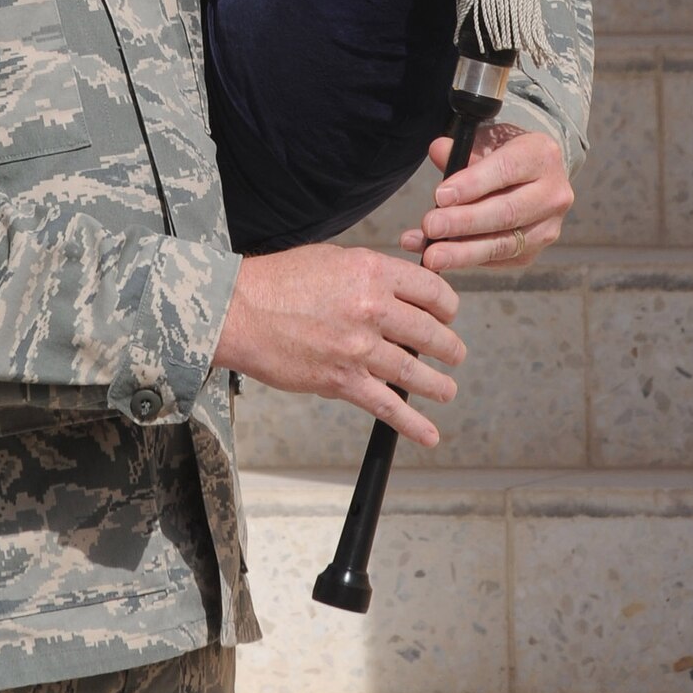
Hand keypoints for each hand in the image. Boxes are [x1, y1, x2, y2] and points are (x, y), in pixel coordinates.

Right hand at [213, 242, 464, 446]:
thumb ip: (369, 272)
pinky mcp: (342, 380)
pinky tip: (429, 434)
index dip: (447, 305)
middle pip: (431, 331)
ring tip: (446, 389)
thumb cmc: (277, 281)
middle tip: (454, 353)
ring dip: (439, 384)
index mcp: (371, 272)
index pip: (432, 290)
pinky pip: (387, 406)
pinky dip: (413, 424)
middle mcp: (371, 308)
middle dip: (449, 346)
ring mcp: (358, 347)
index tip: (448, 314)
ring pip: (416, 371)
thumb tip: (397, 285)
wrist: (239, 312)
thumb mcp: (331, 259)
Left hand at [400, 123, 573, 273]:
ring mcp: (547, 227)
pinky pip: (497, 260)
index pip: (506, 170)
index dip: (472, 185)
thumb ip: (463, 148)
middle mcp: (552, 194)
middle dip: (464, 222)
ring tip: (431, 255)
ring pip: (503, 244)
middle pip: (506, 212)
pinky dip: (465, 259)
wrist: (533, 176)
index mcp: (541, 156)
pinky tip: (438, 256)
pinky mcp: (533, 251)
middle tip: (430, 226)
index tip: (440, 196)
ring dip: (463, 251)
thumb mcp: (487, 140)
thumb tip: (438, 151)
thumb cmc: (503, 153)